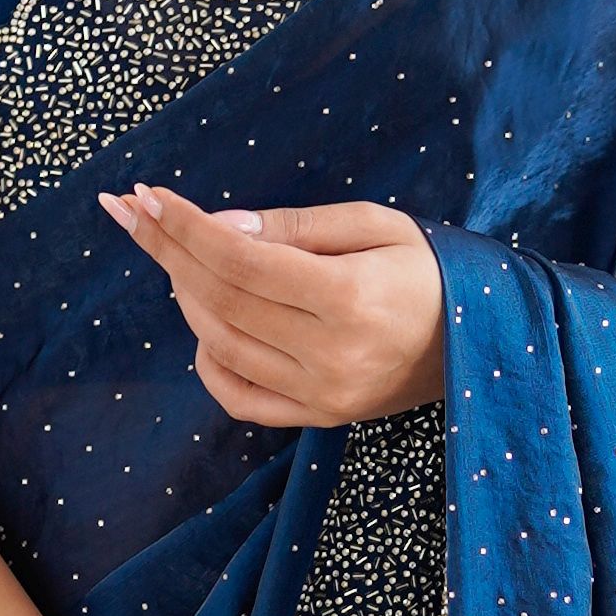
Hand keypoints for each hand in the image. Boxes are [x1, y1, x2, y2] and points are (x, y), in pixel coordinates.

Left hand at [99, 186, 444, 426]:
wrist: (480, 341)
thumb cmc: (430, 270)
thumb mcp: (375, 224)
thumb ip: (296, 226)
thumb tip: (219, 226)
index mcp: (348, 296)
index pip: (240, 260)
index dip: (185, 227)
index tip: (147, 197)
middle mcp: (329, 353)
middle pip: (219, 300)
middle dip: (168, 252)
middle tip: (134, 214)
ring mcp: (321, 394)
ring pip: (219, 345)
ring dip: (185, 298)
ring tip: (179, 258)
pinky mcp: (318, 417)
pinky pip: (238, 396)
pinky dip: (208, 358)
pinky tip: (207, 323)